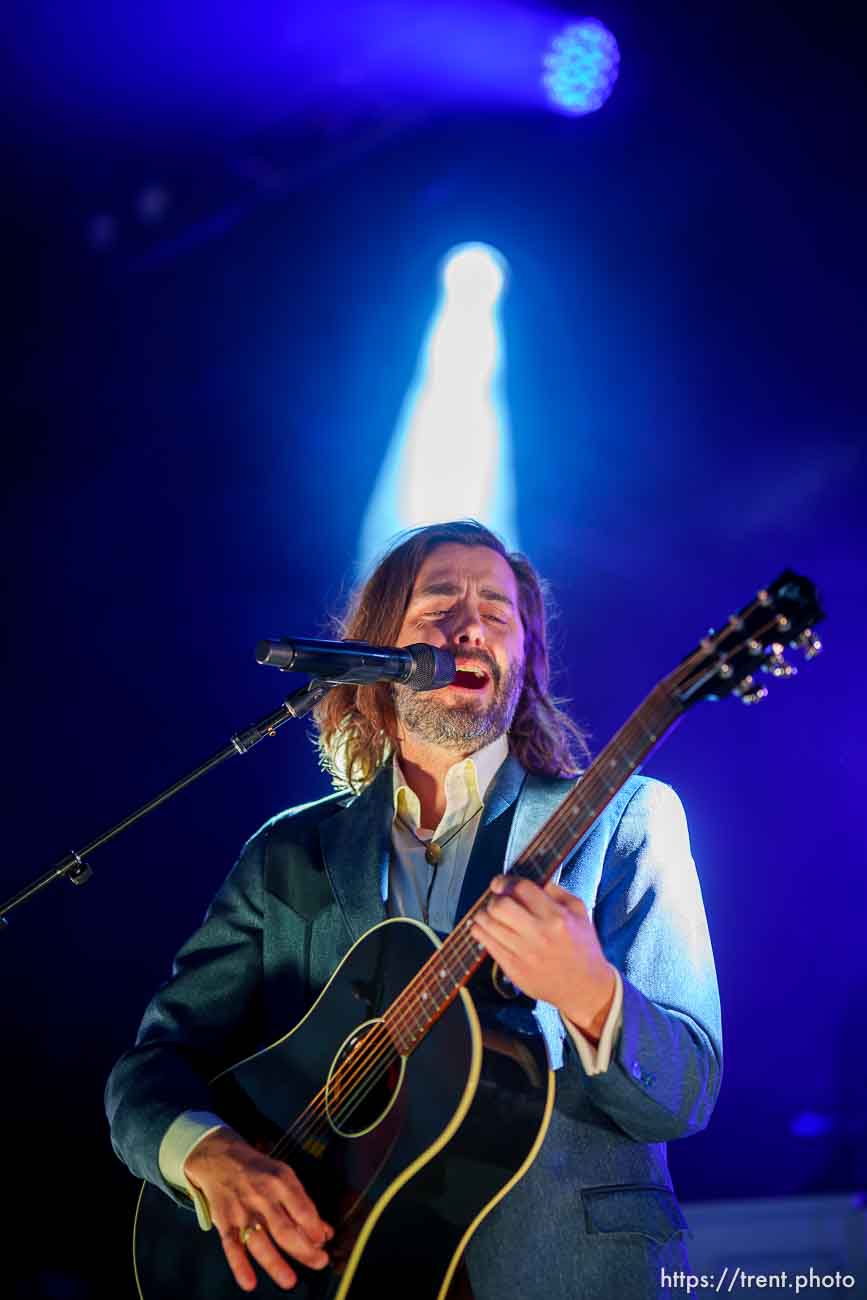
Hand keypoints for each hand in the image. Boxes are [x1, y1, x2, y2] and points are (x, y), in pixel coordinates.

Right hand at [183, 1127, 332, 1292]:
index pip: (302, 1209)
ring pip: (260, 1241)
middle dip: (304, 1249)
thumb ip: (303, 1205)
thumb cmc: (259, 1171)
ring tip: (290, 1281)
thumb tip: (325, 1233)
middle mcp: (262, 1196)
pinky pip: (232, 1247)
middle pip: (284, 1229)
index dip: (314, 1228)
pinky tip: (249, 1283)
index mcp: (281, 1181)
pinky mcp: (225, 1222)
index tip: (322, 1242)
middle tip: (320, 1262)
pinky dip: (240, 1266)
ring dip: (275, 1263)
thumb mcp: (284, 1177)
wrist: (220, 1159)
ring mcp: (242, 1211)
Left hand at [470, 877, 616, 1040]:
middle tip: (496, 898)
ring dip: (483, 914)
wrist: (585, 988)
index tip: (501, 882)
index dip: (506, 881)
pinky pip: (486, 944)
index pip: (521, 889)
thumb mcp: (579, 911)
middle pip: (499, 906)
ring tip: (489, 913)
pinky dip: (481, 931)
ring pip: (487, 925)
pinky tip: (485, 928)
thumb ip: (555, 891)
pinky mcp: (514, 969)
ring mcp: (524, 954)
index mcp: (556, 917)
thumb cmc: (582, 946)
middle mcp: (538, 934)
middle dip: (494, 897)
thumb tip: (529, 877)